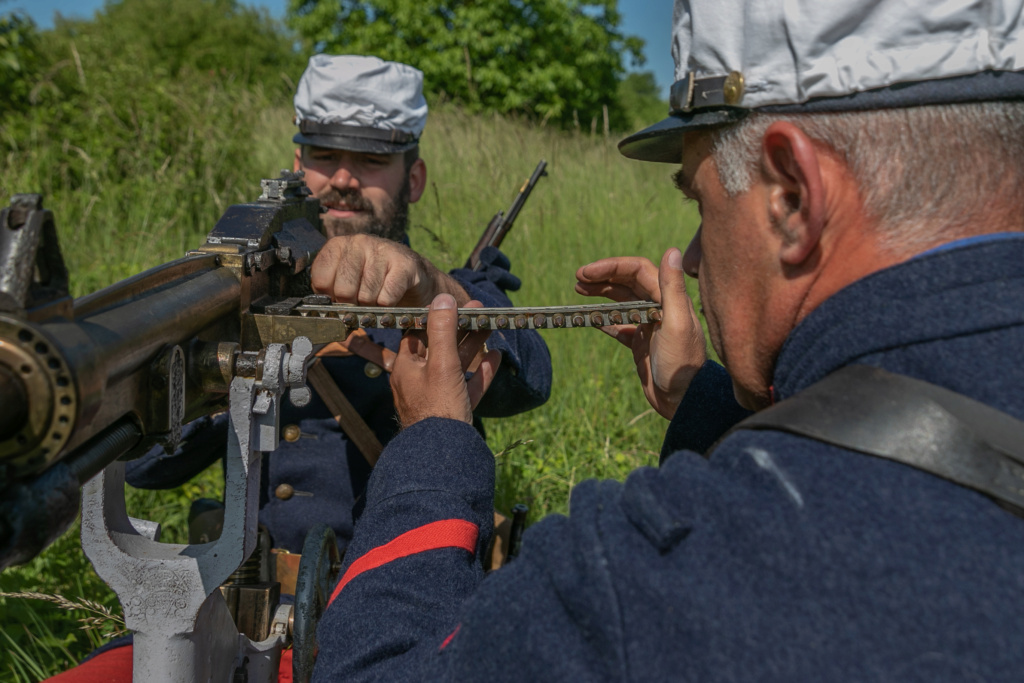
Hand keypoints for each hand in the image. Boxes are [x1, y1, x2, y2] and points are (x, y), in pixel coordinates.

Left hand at [311, 234, 469, 306]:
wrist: (414, 276)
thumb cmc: (375, 281)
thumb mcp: (347, 281)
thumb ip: (330, 292)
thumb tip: (321, 314)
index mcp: (338, 245)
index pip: (320, 280)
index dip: (329, 297)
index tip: (339, 298)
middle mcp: (358, 242)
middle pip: (343, 289)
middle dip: (352, 304)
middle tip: (361, 300)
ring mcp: (382, 250)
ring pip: (366, 296)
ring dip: (372, 305)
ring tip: (378, 297)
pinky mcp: (404, 264)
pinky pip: (386, 297)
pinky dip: (388, 305)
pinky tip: (392, 297)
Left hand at [390, 295, 501, 427]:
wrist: (444, 455)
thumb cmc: (438, 408)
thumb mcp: (441, 363)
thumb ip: (442, 330)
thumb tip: (441, 298)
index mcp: (407, 368)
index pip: (417, 334)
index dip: (434, 316)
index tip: (451, 302)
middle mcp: (419, 381)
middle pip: (440, 347)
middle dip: (460, 328)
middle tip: (478, 310)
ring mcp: (437, 397)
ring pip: (456, 365)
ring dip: (473, 346)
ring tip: (490, 327)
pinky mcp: (454, 411)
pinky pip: (468, 386)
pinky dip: (481, 372)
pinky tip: (495, 358)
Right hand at [575, 249, 705, 418]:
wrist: (683, 400)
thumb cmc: (681, 364)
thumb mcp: (677, 324)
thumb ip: (672, 288)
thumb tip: (672, 250)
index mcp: (667, 298)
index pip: (637, 270)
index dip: (611, 267)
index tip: (586, 273)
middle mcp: (658, 307)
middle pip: (627, 282)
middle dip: (603, 277)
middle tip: (577, 279)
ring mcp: (648, 325)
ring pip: (621, 301)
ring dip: (601, 293)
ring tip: (579, 290)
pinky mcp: (640, 343)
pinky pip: (618, 326)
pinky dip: (604, 320)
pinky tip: (590, 318)